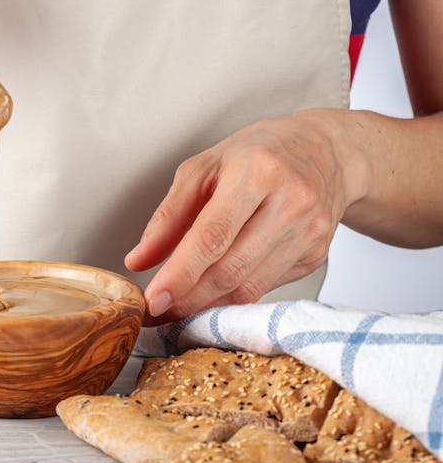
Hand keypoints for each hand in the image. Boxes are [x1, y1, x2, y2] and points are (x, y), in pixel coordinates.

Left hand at [124, 110, 366, 324]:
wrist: (323, 151)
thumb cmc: (256, 154)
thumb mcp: (203, 169)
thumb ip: (168, 216)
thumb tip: (138, 260)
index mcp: (258, 171)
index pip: (212, 235)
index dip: (180, 273)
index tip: (154, 298)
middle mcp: (291, 202)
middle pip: (231, 268)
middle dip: (188, 297)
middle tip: (157, 311)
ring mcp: (309, 232)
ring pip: (249, 287)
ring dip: (207, 305)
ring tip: (177, 308)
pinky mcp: (316, 254)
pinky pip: (265, 288)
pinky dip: (232, 296)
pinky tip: (211, 294)